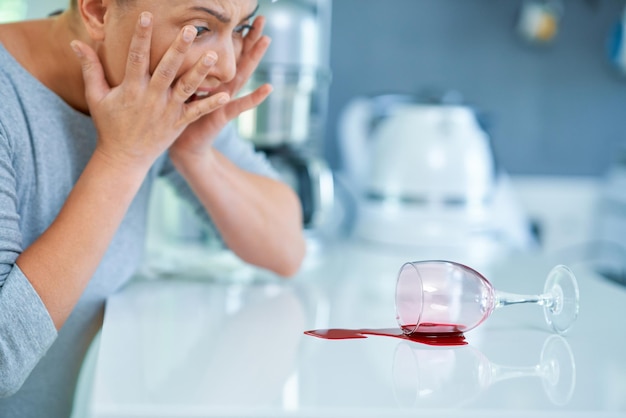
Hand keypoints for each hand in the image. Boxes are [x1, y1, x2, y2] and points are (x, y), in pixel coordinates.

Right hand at [71, 12, 229, 169]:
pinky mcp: (178, 123)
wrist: (124, 157)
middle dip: (178, 48)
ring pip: (186, 88)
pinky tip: (226, 94)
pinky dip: (211, 104)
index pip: (136, 57)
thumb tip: (76, 43)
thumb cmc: (109, 124)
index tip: (147, 16)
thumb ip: (90, 69)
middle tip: (191, 29)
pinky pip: (197, 112)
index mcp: (131, 89)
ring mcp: (167, 111)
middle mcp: (151, 98)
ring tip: (214, 55)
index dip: (141, 36)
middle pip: (166, 69)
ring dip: (200, 71)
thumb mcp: (96, 97)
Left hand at [168, 16, 272, 161]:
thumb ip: (172, 70)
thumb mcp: (172, 89)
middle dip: (249, 38)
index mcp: (208, 79)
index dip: (232, 35)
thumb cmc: (172, 117)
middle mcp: (219, 87)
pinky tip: (268, 88)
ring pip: (241, 75)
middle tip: (261, 18)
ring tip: (266, 40)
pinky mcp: (221, 115)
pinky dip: (254, 98)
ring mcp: (223, 100)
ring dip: (253, 58)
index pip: (223, 52)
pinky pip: (239, 106)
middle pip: (237, 57)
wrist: (180, 147)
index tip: (242, 15)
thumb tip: (158, 47)